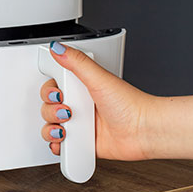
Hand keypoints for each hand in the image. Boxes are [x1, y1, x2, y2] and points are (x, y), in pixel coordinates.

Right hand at [39, 41, 153, 160]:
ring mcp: (80, 125)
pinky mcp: (82, 142)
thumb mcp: (99, 78)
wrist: (144, 131)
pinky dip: (57, 144)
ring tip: (66, 128)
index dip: (49, 91)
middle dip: (50, 110)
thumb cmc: (130, 105)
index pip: (52, 87)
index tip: (58, 93)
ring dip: (51, 128)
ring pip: (50, 126)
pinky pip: (60, 145)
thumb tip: (57, 47)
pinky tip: (64, 141)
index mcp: (81, 87)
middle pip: (47, 107)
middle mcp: (79, 105)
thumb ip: (76, 61)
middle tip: (67, 110)